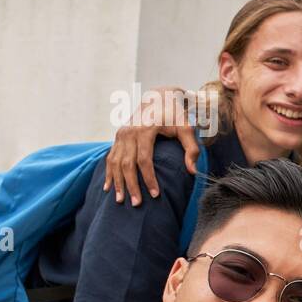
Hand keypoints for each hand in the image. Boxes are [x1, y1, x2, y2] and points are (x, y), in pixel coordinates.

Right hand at [103, 86, 199, 204]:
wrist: (158, 96)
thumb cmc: (175, 115)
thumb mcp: (187, 128)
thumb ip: (192, 149)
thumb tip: (193, 172)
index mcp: (145, 129)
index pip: (144, 159)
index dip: (149, 178)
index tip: (155, 195)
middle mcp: (129, 132)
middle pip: (127, 164)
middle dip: (131, 185)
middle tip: (136, 204)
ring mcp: (121, 134)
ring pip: (115, 162)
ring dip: (117, 182)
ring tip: (119, 200)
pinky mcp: (117, 137)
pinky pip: (110, 158)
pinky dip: (109, 173)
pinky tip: (108, 187)